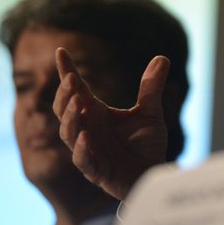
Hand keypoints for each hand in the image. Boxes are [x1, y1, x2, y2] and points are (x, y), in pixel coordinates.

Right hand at [53, 48, 169, 199]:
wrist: (152, 174)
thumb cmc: (146, 144)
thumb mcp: (151, 113)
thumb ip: (151, 88)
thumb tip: (162, 57)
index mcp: (96, 113)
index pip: (77, 90)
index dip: (67, 71)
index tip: (61, 51)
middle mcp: (88, 128)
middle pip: (65, 109)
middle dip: (65, 94)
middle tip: (71, 79)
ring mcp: (89, 149)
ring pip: (69, 133)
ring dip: (70, 118)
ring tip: (78, 102)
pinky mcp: (95, 170)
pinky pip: (82, 159)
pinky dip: (82, 148)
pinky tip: (85, 136)